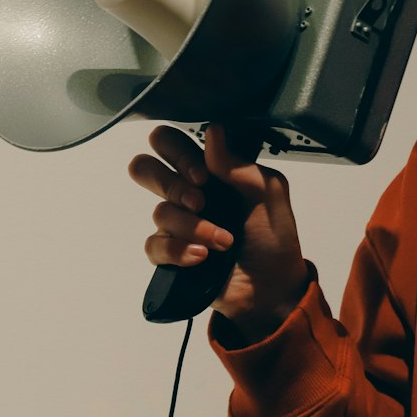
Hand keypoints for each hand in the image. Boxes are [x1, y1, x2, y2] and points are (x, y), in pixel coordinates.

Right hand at [129, 124, 311, 339]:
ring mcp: (177, 224)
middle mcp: (187, 192)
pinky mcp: (170, 254)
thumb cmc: (272, 236)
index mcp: (210, 170)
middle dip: (170, 183)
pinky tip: (203, 256)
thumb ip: (239, 164)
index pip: (172, 143)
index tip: (204, 175)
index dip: (178, 152)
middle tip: (200, 201)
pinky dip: (180, 250)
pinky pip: (155, 245)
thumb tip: (213, 131)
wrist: (271, 285)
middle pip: (144, 168)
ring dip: (196, 227)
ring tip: (224, 240)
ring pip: (160, 212)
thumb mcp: (269, 193)